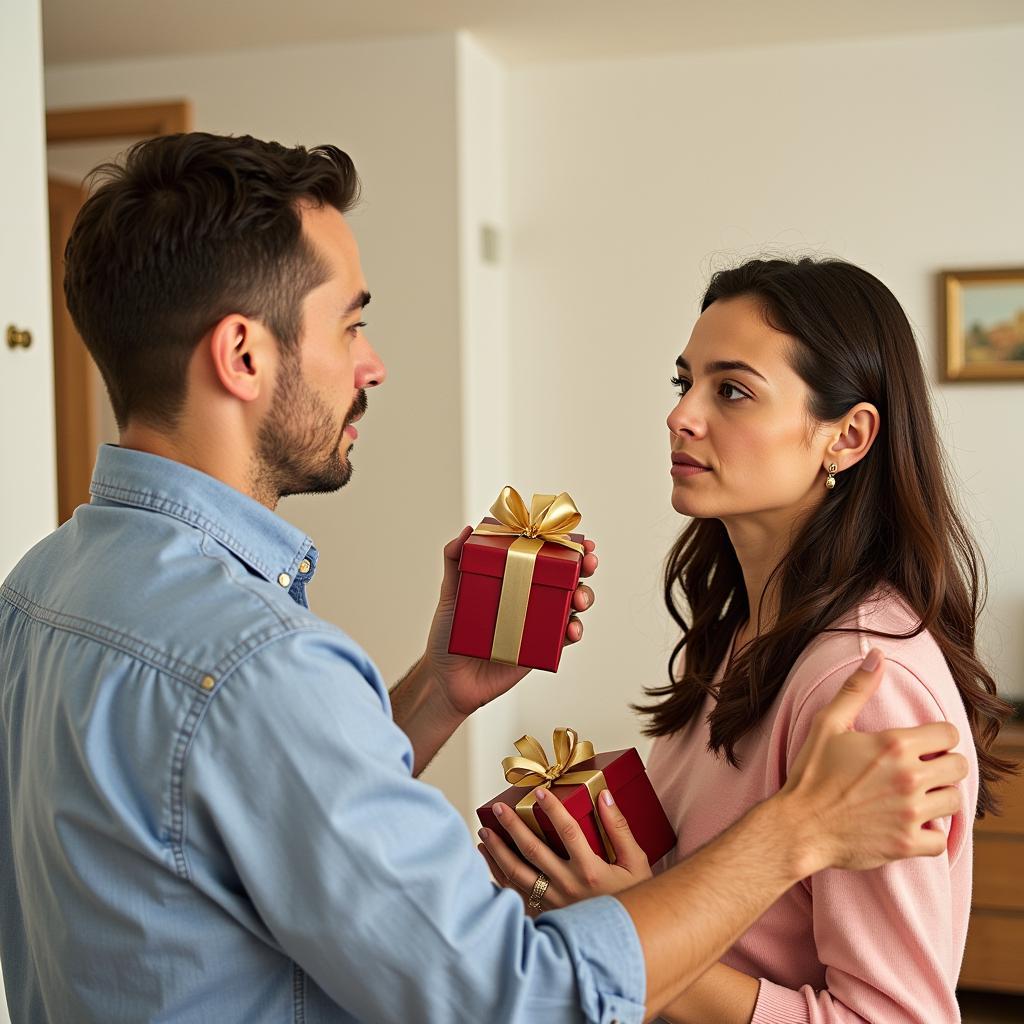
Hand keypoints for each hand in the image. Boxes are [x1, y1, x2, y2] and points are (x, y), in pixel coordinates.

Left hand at [424, 527, 598, 717]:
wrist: (447, 680)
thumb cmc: (447, 634)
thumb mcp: (450, 593)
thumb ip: (455, 561)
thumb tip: (468, 531)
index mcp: (514, 576)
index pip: (544, 554)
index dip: (564, 544)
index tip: (577, 538)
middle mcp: (530, 596)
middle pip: (567, 575)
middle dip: (584, 565)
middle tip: (588, 562)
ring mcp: (537, 622)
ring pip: (572, 604)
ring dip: (584, 596)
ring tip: (578, 599)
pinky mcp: (540, 648)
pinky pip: (564, 637)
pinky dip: (574, 631)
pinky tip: (570, 630)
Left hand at [477, 787, 652, 912]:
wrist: (627, 943)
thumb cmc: (632, 899)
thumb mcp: (635, 863)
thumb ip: (619, 828)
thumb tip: (604, 796)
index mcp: (590, 871)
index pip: (567, 831)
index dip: (552, 809)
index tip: (539, 792)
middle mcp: (568, 887)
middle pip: (533, 851)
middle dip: (512, 827)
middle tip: (498, 809)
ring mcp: (553, 904)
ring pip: (517, 874)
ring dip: (498, 851)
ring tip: (485, 832)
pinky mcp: (544, 916)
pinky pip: (515, 895)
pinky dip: (498, 877)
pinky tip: (489, 862)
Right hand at [779, 649, 968, 873]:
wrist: (799, 826)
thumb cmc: (811, 773)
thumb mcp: (828, 724)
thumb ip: (857, 688)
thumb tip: (878, 656)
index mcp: (894, 745)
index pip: (949, 733)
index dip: (937, 737)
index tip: (922, 745)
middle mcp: (908, 777)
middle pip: (959, 766)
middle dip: (944, 765)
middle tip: (921, 770)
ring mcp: (910, 812)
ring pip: (954, 801)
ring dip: (938, 797)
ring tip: (915, 795)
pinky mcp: (907, 842)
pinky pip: (941, 839)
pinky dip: (930, 833)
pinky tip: (910, 823)